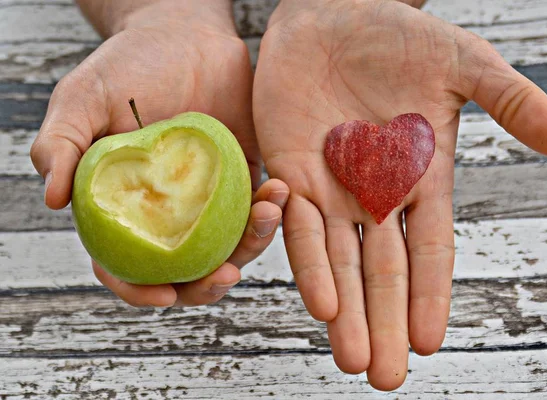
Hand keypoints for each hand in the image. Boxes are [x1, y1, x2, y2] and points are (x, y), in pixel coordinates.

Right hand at [30, 0, 288, 306]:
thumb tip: (53, 198)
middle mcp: (169, 213)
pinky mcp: (242, 181)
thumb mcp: (84, 98)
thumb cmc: (130, 66)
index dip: (139, 290)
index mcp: (126, 207)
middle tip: (228, 273)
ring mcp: (208, 201)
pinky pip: (260, 210)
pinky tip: (278, 190)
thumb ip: (61, 143)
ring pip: (230, 247)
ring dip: (251, 244)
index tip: (166, 295)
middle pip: (186, 270)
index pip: (124, 265)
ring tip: (268, 210)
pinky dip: (272, 209)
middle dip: (207, 284)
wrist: (185, 36)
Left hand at [253, 0, 546, 390]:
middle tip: (387, 377)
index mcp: (419, 179)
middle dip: (385, 324)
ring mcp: (330, 188)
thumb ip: (508, 100)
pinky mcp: (290, 171)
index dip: (431, 296)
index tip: (432, 343)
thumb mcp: (463, 63)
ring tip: (354, 359)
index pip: (430, 250)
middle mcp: (375, 195)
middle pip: (383, 272)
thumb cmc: (398, 34)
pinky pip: (297, 226)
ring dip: (346, 312)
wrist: (332, 12)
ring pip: (338, 262)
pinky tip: (321, 304)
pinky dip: (308, 263)